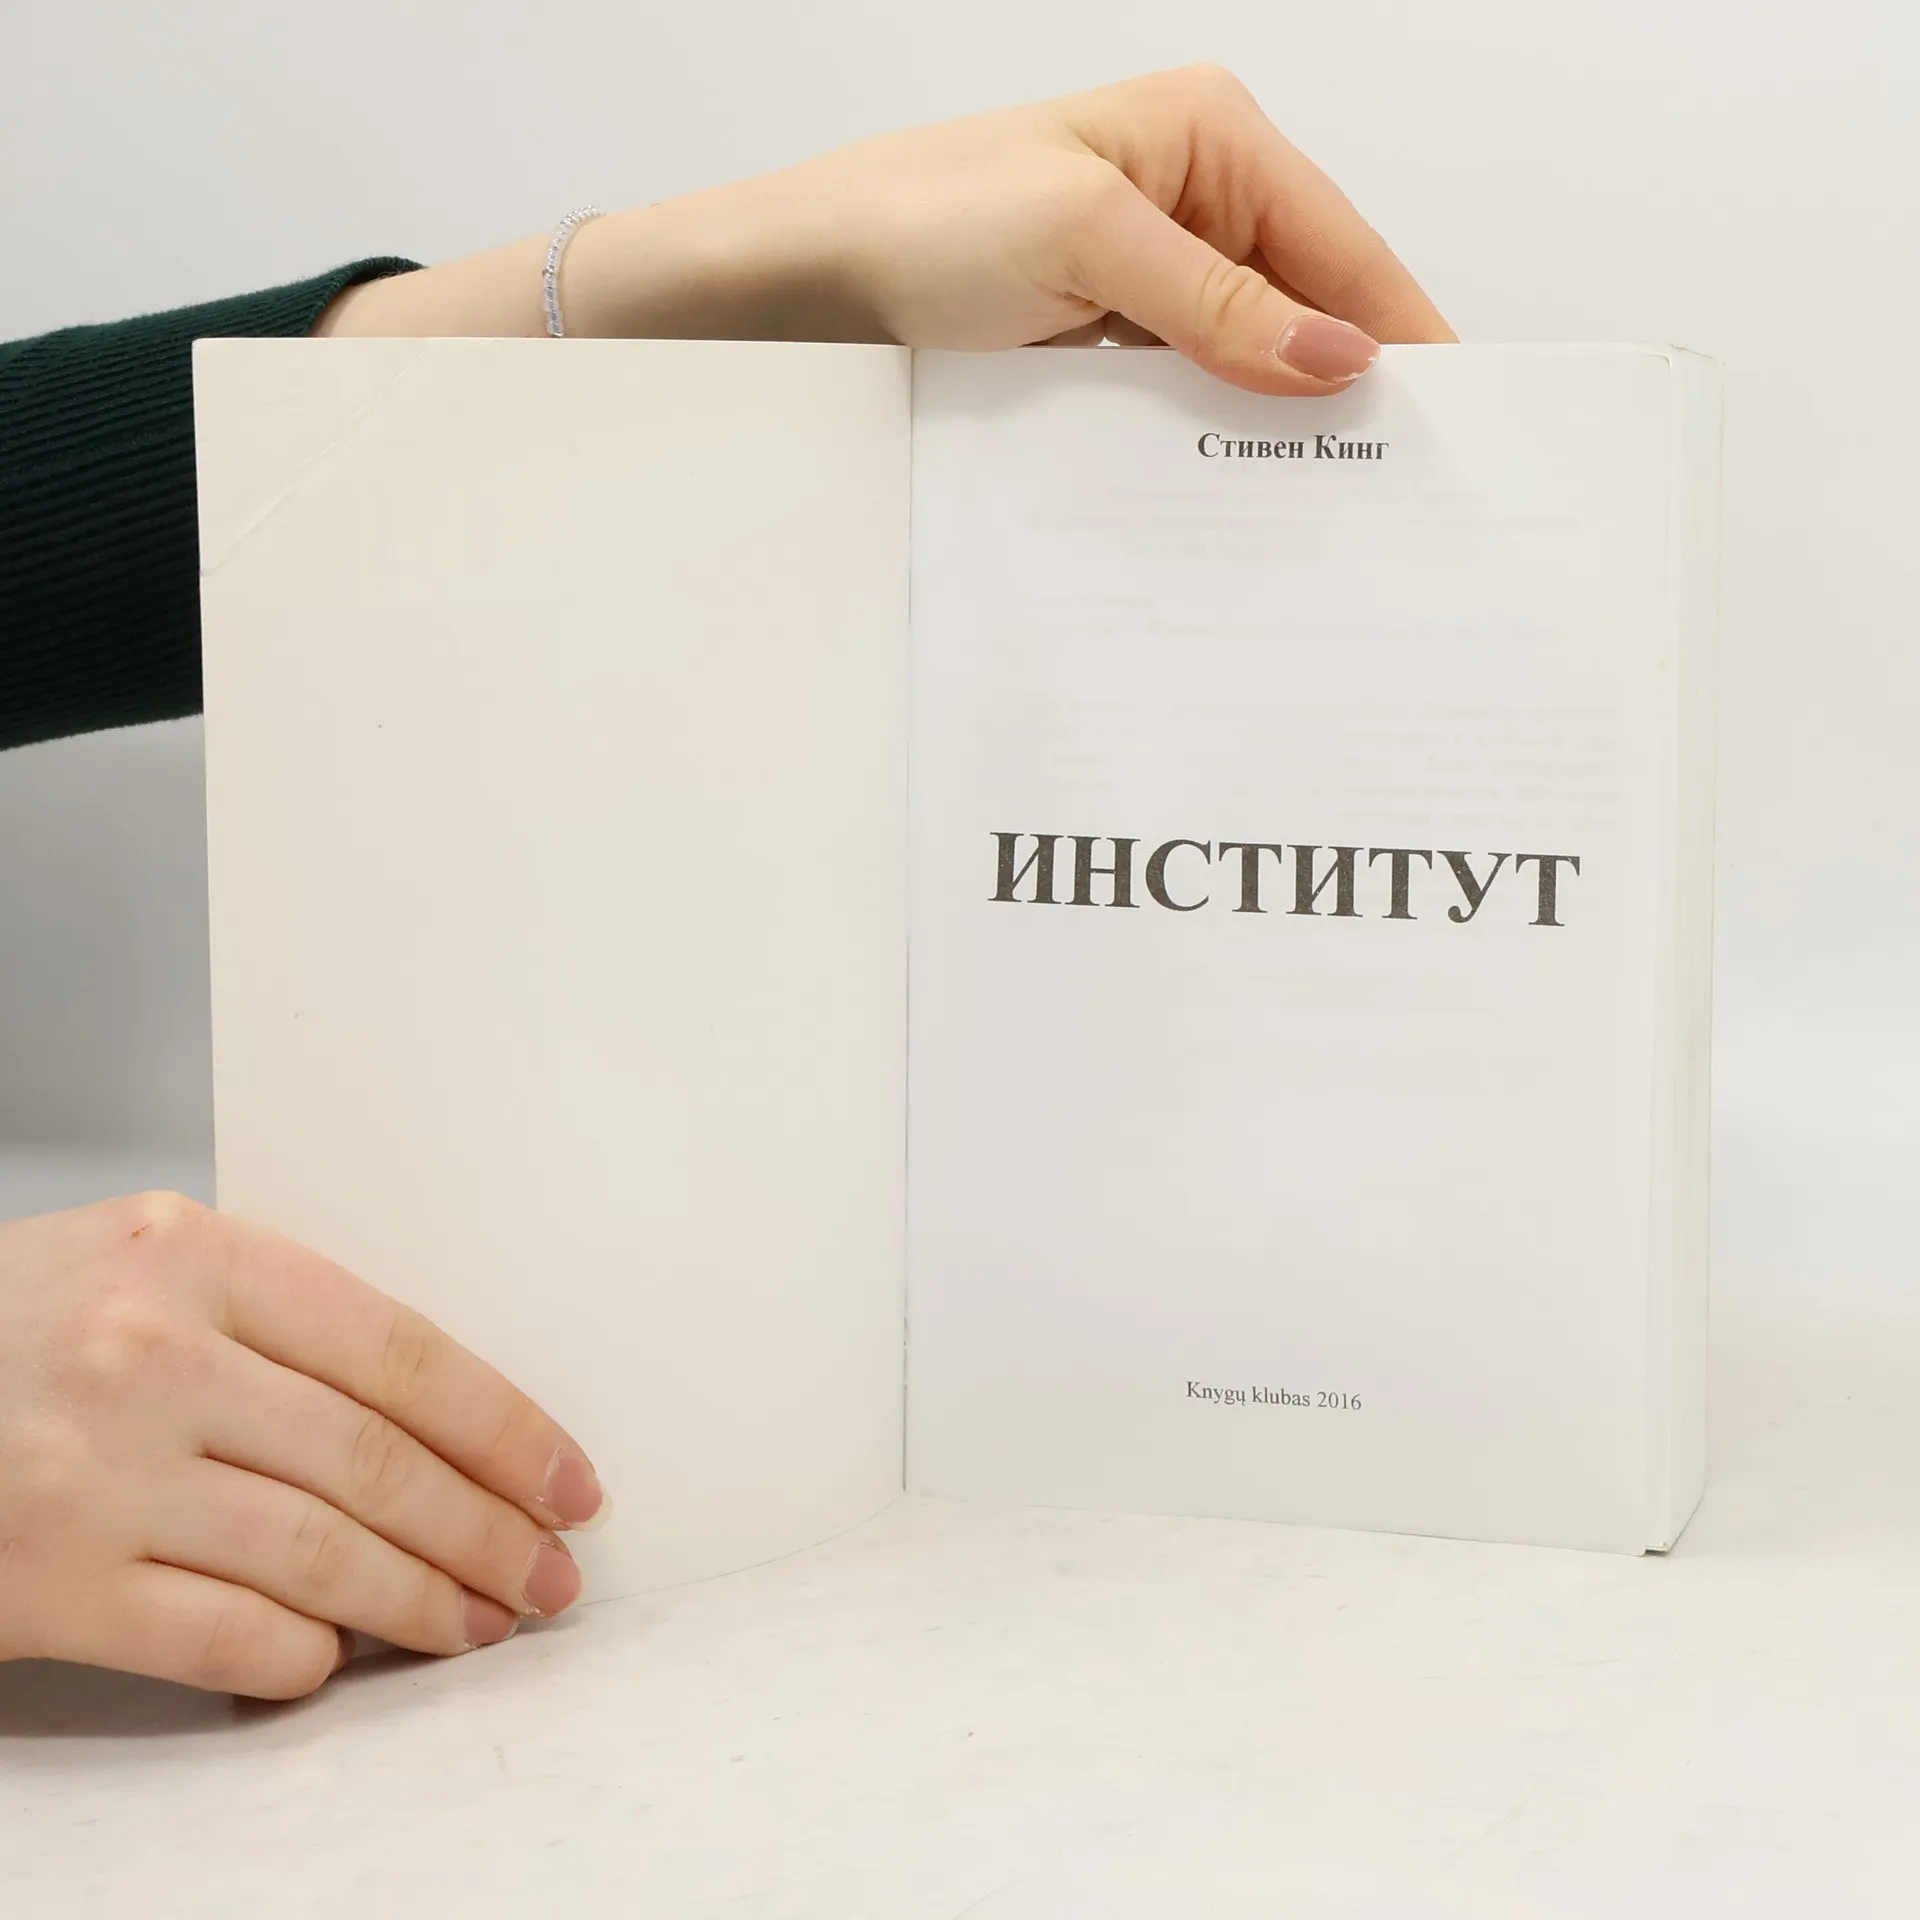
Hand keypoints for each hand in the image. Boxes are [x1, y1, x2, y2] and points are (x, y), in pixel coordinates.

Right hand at [0, 1192, 608, 1697]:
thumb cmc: (4, 1329)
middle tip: (549, 1574)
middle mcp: (151, 1357)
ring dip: (425, 1602)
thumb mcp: (129, 1267)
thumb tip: (431, 1407)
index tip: (568, 1480)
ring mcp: (95, 1476)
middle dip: (488, 1531)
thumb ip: (267, 1313)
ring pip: (321, 1556)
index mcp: (190, 1256)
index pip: (400, 1351)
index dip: (505, 1428)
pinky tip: (340, 1651)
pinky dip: (304, 1654)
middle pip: (376, 1463)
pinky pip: (226, 1636)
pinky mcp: (47, 1585)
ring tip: (482, 1623)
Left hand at [320, 65, 1451, 395]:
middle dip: (1344, 388)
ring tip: (1329, 506)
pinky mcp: (1099, 342)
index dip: (1400, 331)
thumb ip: (1219, 302)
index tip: (1454, 419)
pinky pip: (1183, 394)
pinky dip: (1209, 437)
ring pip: (1247, 358)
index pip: (1341, 244)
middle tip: (1397, 488)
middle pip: (1306, 304)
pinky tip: (1233, 491)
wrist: (789, 288)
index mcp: (1204, 135)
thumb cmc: (913, 224)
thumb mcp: (1084, 243)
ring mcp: (1142, 276)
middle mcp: (1186, 198)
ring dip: (1274, 424)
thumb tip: (1339, 358)